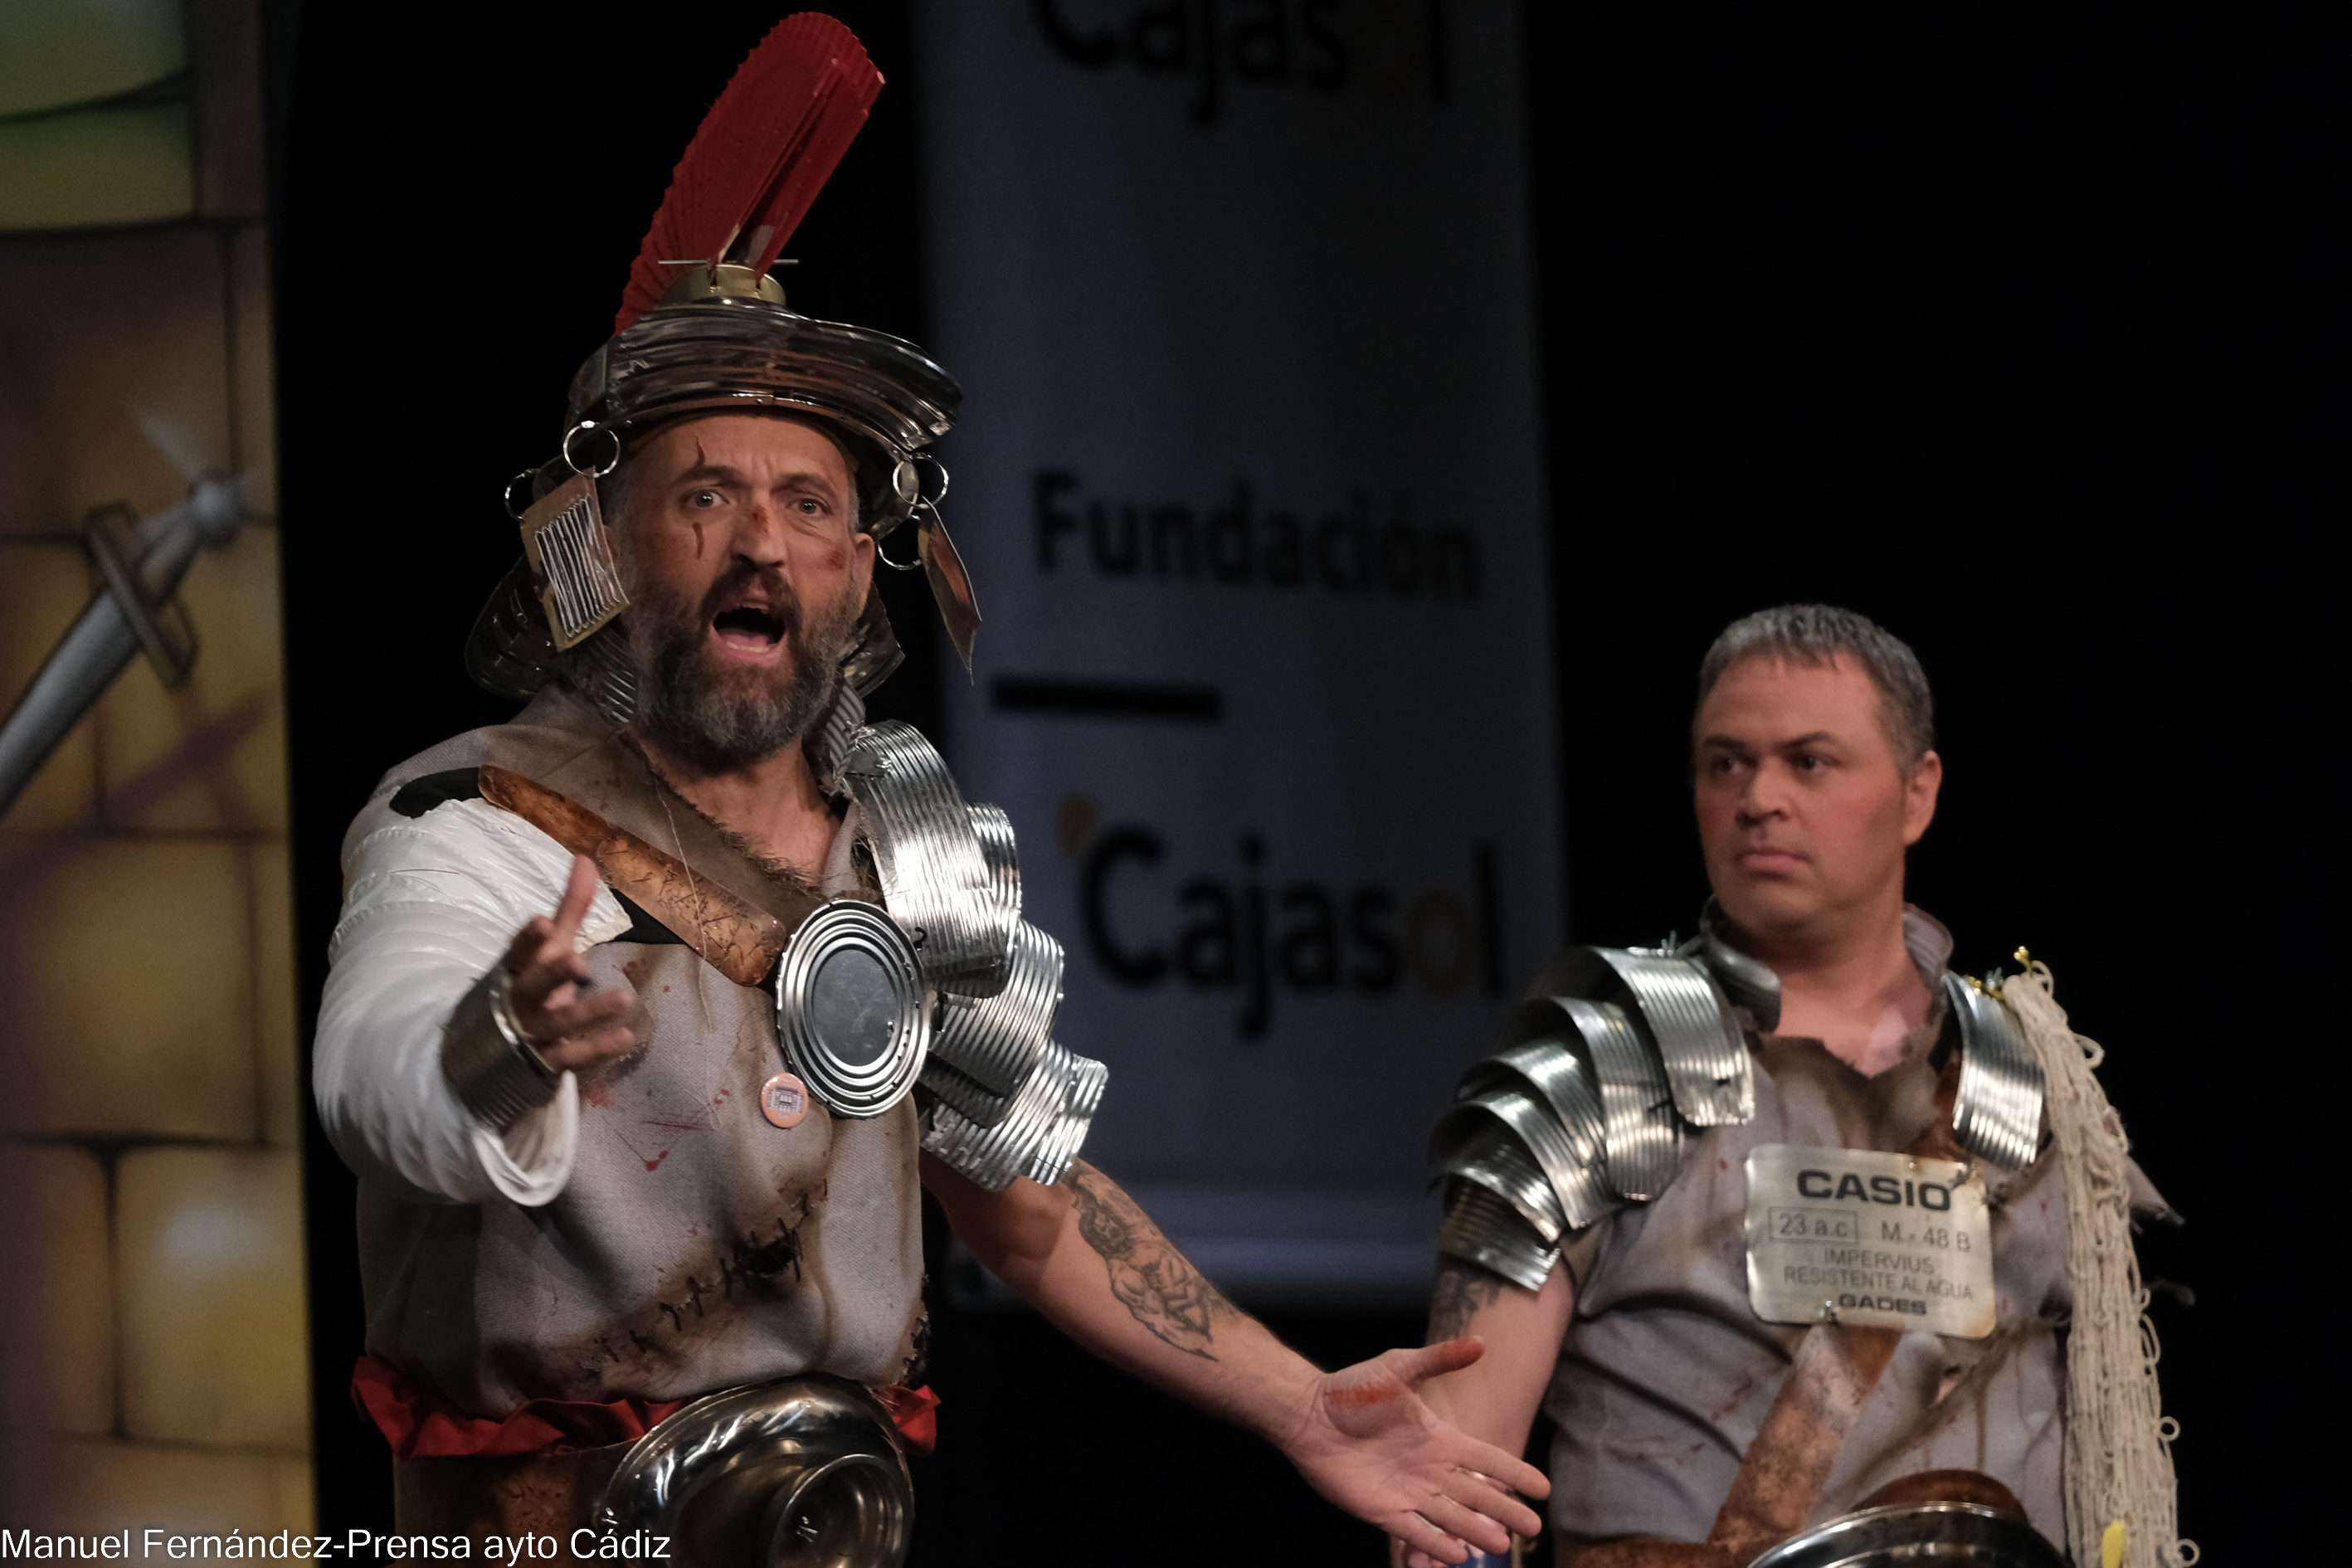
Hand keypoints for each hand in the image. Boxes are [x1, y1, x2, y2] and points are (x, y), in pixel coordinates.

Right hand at [500, 854, 634, 1072]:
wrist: (501, 1055)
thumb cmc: (535, 989)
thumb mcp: (551, 949)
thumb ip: (570, 909)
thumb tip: (586, 860)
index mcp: (517, 973)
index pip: (518, 955)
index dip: (526, 941)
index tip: (541, 922)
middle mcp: (521, 1004)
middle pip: (532, 988)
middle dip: (552, 974)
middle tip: (577, 961)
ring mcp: (532, 1037)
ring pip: (558, 1025)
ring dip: (589, 1012)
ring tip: (625, 999)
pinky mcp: (548, 1065)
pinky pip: (574, 1057)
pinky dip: (598, 1049)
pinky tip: (626, 1038)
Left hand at [1274, 1337, 1546, 1566]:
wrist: (1308, 1413)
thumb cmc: (1351, 1388)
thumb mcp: (1399, 1367)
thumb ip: (1439, 1359)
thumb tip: (1480, 1342)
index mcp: (1439, 1438)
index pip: (1487, 1460)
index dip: (1514, 1473)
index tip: (1543, 1489)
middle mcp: (1429, 1468)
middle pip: (1476, 1495)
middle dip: (1505, 1512)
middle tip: (1534, 1530)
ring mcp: (1407, 1491)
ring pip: (1451, 1517)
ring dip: (1476, 1532)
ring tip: (1501, 1547)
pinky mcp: (1381, 1510)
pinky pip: (1414, 1532)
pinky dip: (1435, 1545)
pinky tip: (1458, 1557)